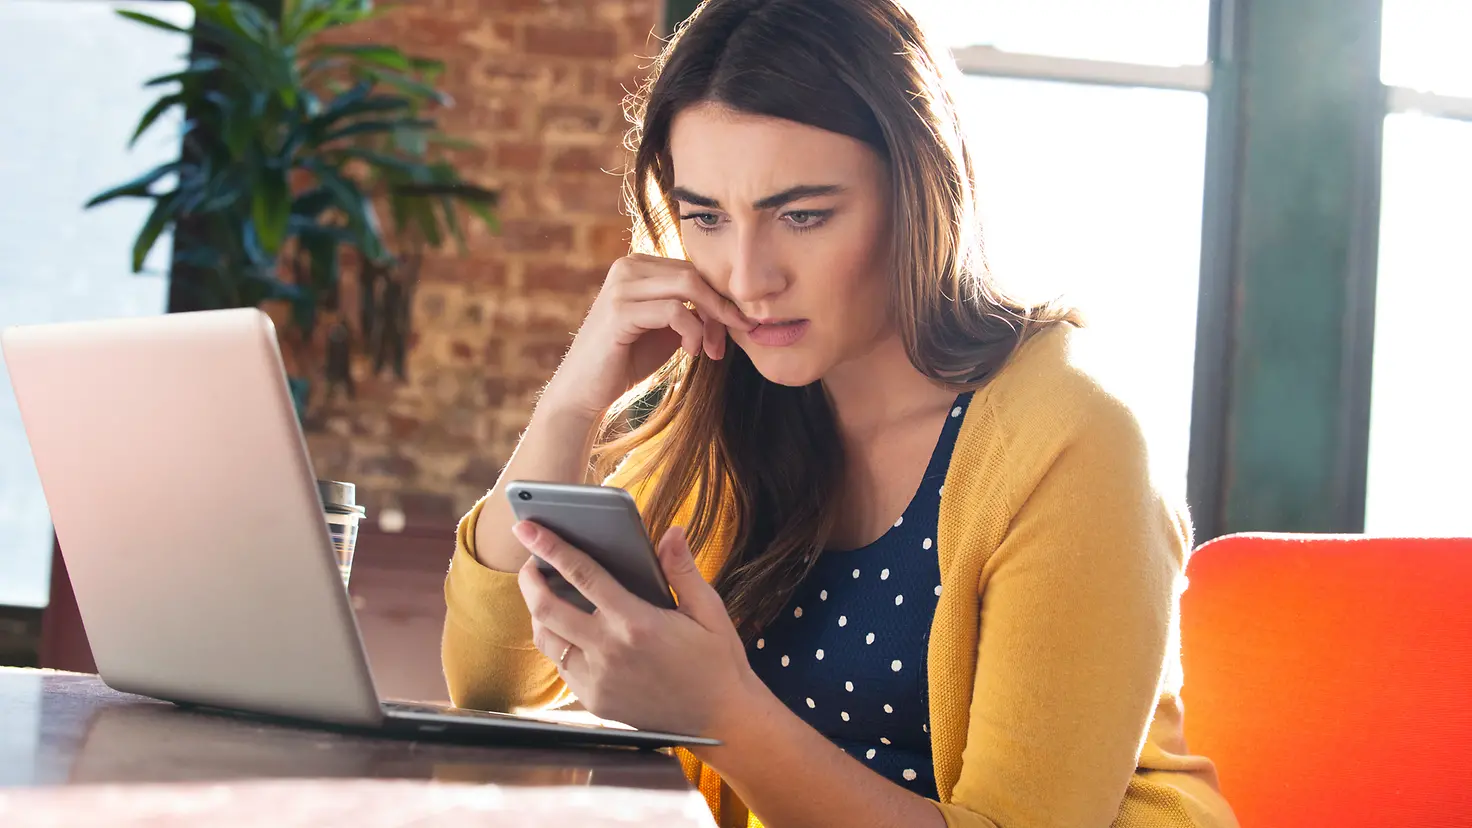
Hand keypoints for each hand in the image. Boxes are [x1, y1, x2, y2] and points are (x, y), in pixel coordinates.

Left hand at [513, 520, 758, 736]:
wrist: (720, 719)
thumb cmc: (717, 661)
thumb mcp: (709, 610)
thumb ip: (682, 570)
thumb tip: (671, 532)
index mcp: (636, 622)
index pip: (582, 575)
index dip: (550, 547)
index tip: (527, 528)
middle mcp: (609, 651)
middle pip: (546, 608)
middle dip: (529, 580)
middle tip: (530, 563)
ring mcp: (597, 680)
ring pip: (546, 640)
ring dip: (537, 613)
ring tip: (545, 594)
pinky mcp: (595, 701)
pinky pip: (561, 667)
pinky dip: (557, 643)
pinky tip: (568, 630)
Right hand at [539, 254, 753, 419]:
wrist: (585, 390)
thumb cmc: (627, 359)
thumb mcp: (667, 328)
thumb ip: (692, 310)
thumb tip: (731, 304)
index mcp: (638, 265)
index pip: (693, 269)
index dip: (718, 298)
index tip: (734, 328)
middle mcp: (627, 266)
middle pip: (695, 274)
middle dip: (720, 308)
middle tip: (725, 342)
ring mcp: (621, 286)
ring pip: (689, 286)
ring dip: (710, 321)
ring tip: (709, 350)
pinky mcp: (620, 311)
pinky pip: (674, 311)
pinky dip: (692, 332)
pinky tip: (691, 352)